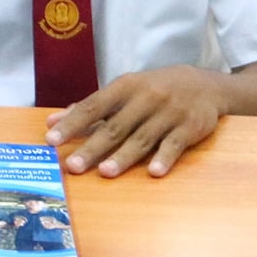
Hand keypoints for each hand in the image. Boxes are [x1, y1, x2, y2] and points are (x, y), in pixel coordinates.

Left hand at [47, 65, 225, 177]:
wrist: (205, 84)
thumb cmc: (154, 90)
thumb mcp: (124, 91)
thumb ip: (90, 107)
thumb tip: (52, 122)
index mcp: (124, 87)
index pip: (92, 106)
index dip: (72, 123)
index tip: (52, 140)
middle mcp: (145, 98)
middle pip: (114, 126)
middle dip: (92, 147)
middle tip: (73, 166)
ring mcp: (169, 113)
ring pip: (142, 138)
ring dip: (123, 156)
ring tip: (104, 172)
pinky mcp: (190, 127)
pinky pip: (175, 144)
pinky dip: (164, 158)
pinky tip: (153, 172)